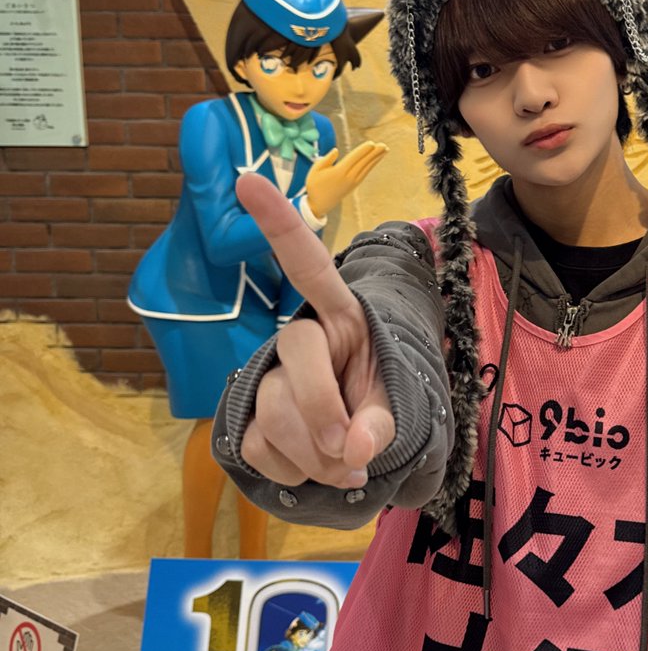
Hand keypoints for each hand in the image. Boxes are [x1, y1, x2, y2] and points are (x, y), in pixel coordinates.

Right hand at [235, 172, 395, 489]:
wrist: (360, 450)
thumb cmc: (383, 407)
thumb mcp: (397, 408)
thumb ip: (382, 423)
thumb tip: (353, 448)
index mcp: (344, 317)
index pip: (309, 266)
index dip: (279, 224)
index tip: (246, 180)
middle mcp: (303, 338)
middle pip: (297, 353)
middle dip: (322, 408)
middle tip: (350, 454)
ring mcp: (272, 376)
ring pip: (274, 409)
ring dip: (313, 454)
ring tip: (344, 469)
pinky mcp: (250, 417)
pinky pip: (259, 445)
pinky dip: (292, 470)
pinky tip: (312, 471)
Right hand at [305, 141, 387, 218]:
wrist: (319, 205)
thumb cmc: (315, 185)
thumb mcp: (315, 171)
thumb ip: (326, 160)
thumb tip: (336, 150)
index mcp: (339, 172)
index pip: (354, 159)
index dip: (363, 151)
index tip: (372, 143)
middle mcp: (348, 177)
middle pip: (363, 162)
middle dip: (374, 153)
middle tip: (384, 145)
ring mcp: (353, 182)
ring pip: (367, 167)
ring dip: (376, 158)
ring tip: (385, 149)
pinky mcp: (354, 185)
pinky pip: (365, 172)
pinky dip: (372, 164)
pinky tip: (376, 158)